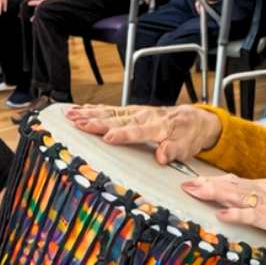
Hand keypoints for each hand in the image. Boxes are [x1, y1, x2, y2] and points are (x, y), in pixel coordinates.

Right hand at [66, 103, 221, 165]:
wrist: (194, 119)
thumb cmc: (189, 134)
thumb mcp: (188, 146)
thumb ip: (175, 150)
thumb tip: (162, 156)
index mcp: (160, 125)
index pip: (138, 130)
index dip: (123, 134)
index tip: (108, 137)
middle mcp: (145, 116)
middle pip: (118, 119)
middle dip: (97, 121)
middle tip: (78, 122)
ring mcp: (137, 112)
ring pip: (110, 112)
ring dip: (90, 113)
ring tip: (71, 114)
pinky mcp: (131, 112)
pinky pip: (111, 110)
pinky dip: (94, 109)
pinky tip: (79, 110)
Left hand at [180, 173, 265, 264]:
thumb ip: (261, 210)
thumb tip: (238, 211)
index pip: (236, 182)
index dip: (212, 181)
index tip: (192, 181)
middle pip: (233, 184)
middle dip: (207, 183)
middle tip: (184, 183)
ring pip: (241, 195)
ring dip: (217, 193)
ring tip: (196, 191)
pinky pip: (257, 216)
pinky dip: (239, 214)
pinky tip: (223, 214)